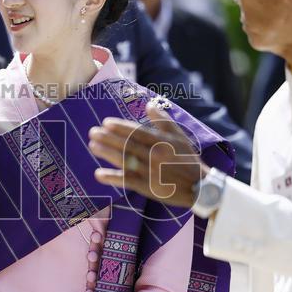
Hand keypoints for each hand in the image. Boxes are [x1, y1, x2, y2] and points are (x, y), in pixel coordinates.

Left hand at [88, 103, 207, 207]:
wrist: (199, 187)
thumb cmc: (188, 159)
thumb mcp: (180, 136)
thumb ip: (163, 120)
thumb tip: (149, 104)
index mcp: (162, 142)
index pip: (137, 132)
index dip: (120, 127)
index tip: (106, 122)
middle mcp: (154, 155)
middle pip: (127, 144)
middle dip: (108, 138)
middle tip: (93, 132)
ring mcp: (149, 172)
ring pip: (124, 160)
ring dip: (107, 153)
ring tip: (92, 145)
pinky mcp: (147, 187)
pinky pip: (126, 181)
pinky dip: (112, 178)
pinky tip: (98, 174)